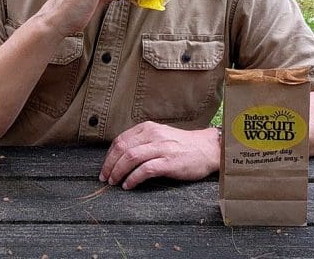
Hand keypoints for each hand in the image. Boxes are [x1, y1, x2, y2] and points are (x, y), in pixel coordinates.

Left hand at [99, 122, 220, 189]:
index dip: (109, 156)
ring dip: (118, 172)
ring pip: (131, 157)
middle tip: (105, 178)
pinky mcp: (170, 162)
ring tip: (114, 182)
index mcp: (148, 128)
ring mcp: (162, 148)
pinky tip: (128, 185)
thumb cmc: (183, 145)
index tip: (105, 167)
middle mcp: (153, 135)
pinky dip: (133, 178)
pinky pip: (145, 170)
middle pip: (122, 148)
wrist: (208, 149)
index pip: (120, 140)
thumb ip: (143, 141)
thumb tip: (121, 155)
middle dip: (109, 165)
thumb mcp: (160, 135)